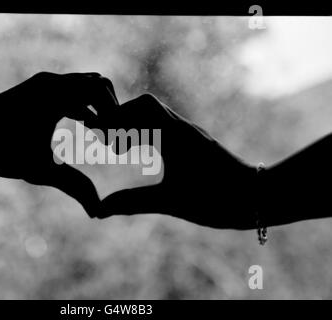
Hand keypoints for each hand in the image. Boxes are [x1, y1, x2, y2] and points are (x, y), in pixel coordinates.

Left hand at [0, 72, 118, 217]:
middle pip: (99, 84)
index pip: (101, 91)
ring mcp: (45, 83)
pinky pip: (72, 90)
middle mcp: (52, 82)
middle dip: (111, 108)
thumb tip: (97, 211)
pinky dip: (84, 105)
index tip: (113, 143)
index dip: (115, 116)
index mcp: (55, 95)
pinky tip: (87, 126)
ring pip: (86, 85)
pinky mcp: (39, 88)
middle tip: (110, 137)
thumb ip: (73, 186)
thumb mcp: (39, 170)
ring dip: (98, 106)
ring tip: (100, 134)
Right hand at [98, 94, 255, 228]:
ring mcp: (190, 132)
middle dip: (122, 118)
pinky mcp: (196, 141)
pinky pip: (167, 125)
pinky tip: (145, 151)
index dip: (112, 120)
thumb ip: (132, 202)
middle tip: (110, 143)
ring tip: (123, 148)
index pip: (136, 111)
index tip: (95, 135)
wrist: (257, 197)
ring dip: (136, 123)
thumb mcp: (169, 202)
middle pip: (145, 104)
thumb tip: (99, 210)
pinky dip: (150, 131)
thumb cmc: (217, 200)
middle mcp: (181, 128)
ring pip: (157, 113)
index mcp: (173, 136)